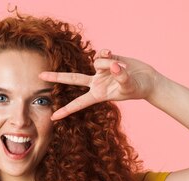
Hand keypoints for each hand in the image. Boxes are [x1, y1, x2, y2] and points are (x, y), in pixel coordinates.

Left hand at [38, 49, 161, 120]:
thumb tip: (113, 65)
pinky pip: (102, 53)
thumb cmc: (139, 88)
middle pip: (72, 79)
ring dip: (109, 62)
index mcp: (98, 95)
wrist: (147, 80)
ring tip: (121, 67)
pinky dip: (108, 54)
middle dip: (57, 77)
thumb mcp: (129, 86)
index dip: (66, 110)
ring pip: (96, 62)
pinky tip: (116, 57)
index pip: (78, 103)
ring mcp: (99, 71)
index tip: (53, 118)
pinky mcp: (106, 60)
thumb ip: (121, 76)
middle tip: (40, 76)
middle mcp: (96, 83)